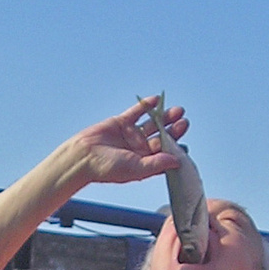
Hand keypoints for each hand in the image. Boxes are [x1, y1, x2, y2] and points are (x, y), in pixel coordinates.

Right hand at [66, 97, 187, 185]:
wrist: (83, 157)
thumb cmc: (107, 168)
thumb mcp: (136, 168)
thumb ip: (157, 164)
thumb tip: (177, 161)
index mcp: (145, 162)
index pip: (165, 153)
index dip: (176, 147)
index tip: (185, 143)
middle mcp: (140, 148)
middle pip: (161, 137)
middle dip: (173, 130)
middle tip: (184, 122)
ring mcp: (131, 134)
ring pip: (152, 123)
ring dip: (164, 117)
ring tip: (177, 111)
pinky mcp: (122, 122)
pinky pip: (137, 113)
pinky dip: (146, 106)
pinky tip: (156, 100)